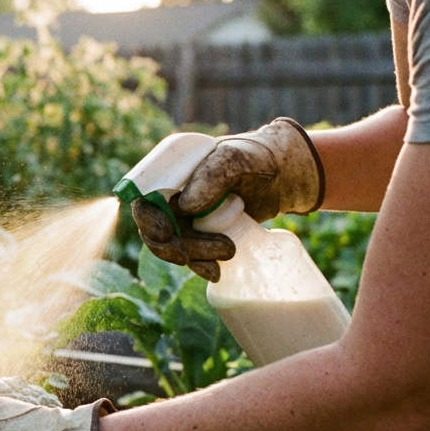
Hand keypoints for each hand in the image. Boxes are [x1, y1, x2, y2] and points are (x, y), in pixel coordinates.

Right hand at [133, 118, 324, 280]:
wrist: (286, 176)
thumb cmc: (258, 158)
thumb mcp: (236, 159)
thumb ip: (210, 176)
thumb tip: (183, 207)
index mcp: (171, 172)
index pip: (143, 197)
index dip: (147, 218)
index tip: (166, 233)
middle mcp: (173, 195)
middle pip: (154, 227)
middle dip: (171, 245)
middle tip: (190, 255)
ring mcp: (188, 216)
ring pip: (175, 245)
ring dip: (194, 256)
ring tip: (228, 251)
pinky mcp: (204, 234)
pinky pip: (192, 255)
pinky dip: (201, 266)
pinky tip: (216, 272)